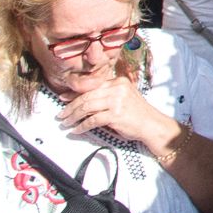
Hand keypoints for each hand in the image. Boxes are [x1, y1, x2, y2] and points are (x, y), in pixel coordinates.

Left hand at [57, 73, 178, 154]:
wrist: (151, 124)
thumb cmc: (136, 113)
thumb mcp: (122, 98)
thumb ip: (104, 96)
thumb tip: (78, 99)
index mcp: (118, 81)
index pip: (91, 86)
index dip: (74, 93)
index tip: (63, 98)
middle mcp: (118, 88)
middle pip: (87, 96)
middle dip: (70, 107)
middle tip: (61, 114)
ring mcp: (117, 101)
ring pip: (87, 107)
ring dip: (73, 117)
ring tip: (66, 123)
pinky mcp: (116, 115)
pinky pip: (92, 120)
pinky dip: (82, 126)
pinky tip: (76, 130)